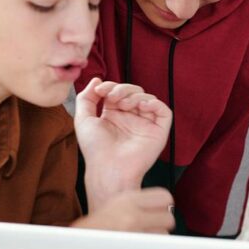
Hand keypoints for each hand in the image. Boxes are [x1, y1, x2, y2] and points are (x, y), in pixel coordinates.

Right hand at [73, 187, 174, 234]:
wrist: (77, 243)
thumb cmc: (96, 227)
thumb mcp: (115, 204)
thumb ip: (138, 203)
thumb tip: (165, 206)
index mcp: (127, 199)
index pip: (164, 197)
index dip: (164, 205)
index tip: (160, 210)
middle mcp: (132, 214)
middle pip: (168, 217)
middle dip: (162, 223)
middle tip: (152, 226)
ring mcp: (133, 233)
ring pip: (163, 235)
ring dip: (156, 238)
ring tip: (140, 238)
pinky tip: (137, 247)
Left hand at [75, 78, 171, 202]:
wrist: (108, 167)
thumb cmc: (95, 149)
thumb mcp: (83, 119)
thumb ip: (86, 97)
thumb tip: (96, 80)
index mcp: (114, 115)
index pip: (118, 92)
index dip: (111, 86)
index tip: (100, 90)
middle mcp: (131, 118)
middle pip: (134, 92)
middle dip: (123, 89)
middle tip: (112, 96)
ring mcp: (145, 124)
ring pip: (148, 98)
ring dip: (135, 95)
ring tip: (124, 104)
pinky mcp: (158, 131)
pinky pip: (164, 111)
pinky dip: (155, 104)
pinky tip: (141, 106)